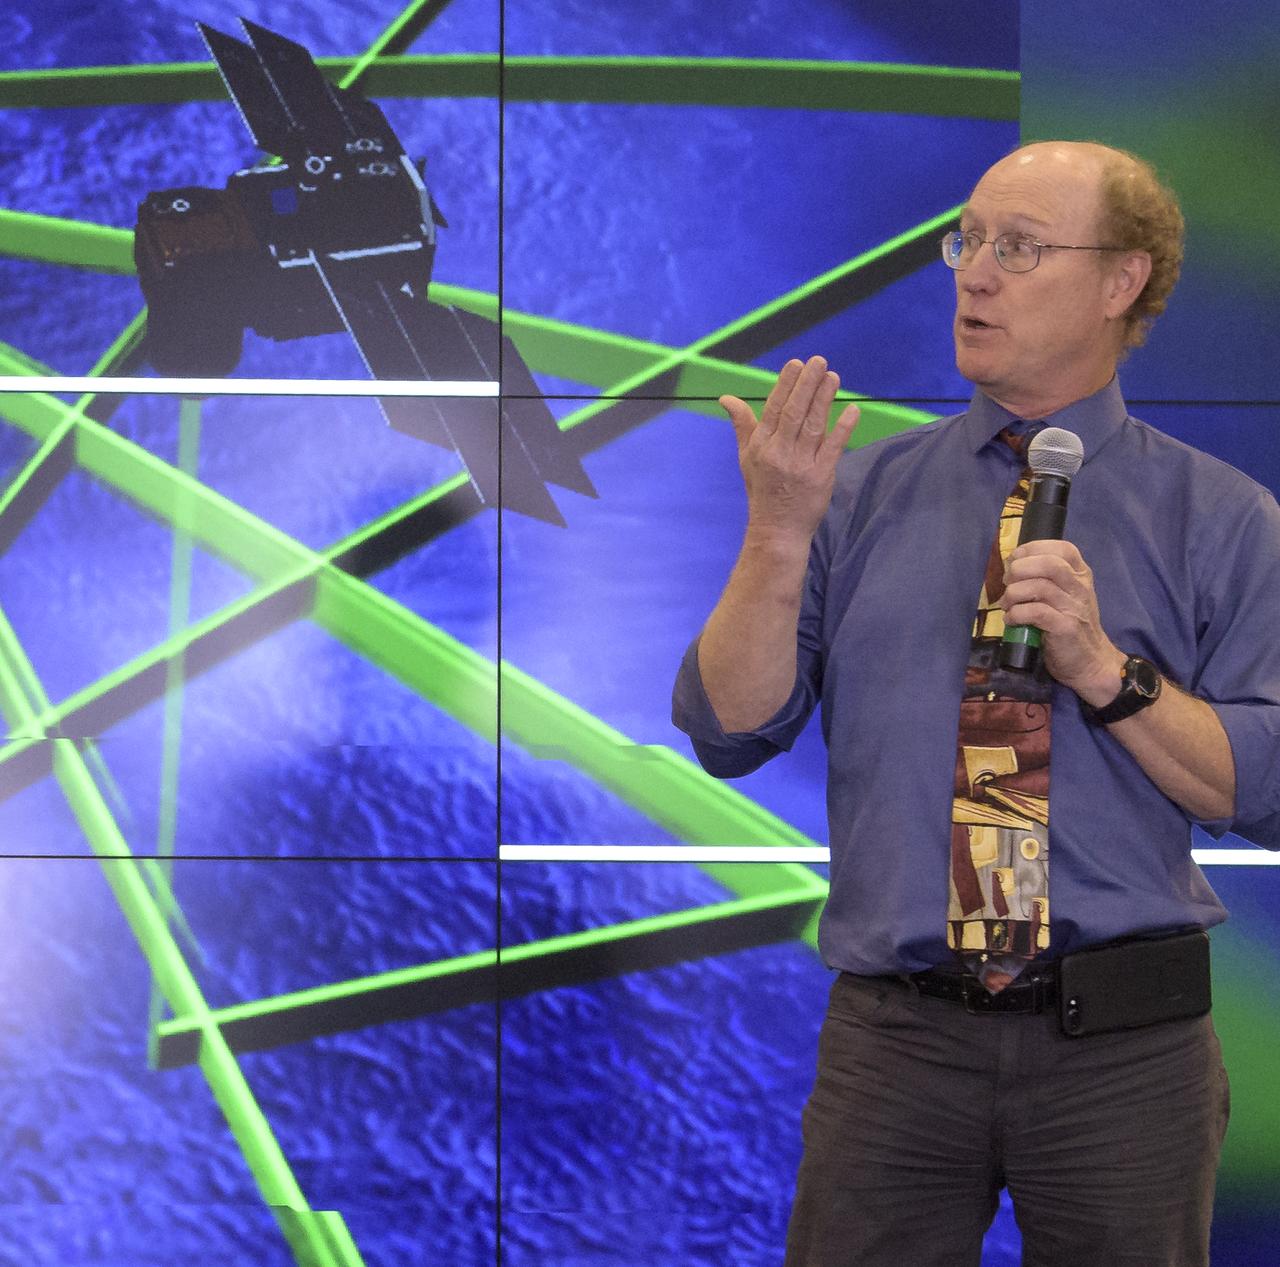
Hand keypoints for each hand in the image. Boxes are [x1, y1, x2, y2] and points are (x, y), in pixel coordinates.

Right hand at [720, 356, 859, 543]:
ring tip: (833, 377)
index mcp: (762, 446)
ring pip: (814, 426)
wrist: (777, 529)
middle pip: (794, 413)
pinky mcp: (820, 477)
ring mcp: (800, 465)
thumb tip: (726, 398)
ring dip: (824, 399)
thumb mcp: (746, 457)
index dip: (786, 385)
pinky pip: (833, 448)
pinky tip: (852, 409)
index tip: (796, 364)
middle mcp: (779, 453)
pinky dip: (843, 428)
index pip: (774, 409)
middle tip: (819, 361)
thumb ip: (742, 424)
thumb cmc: (762, 489)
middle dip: (807, 385)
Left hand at [1000, 540, 1126, 702]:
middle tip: (1007, 583)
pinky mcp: (1065, 628)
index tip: (1015, 560)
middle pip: (1049, 563)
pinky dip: (1016, 614)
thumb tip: (1010, 567)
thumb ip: (1045, 579)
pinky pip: (1035, 613)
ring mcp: (1074, 607)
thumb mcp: (1064, 596)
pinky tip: (1011, 620)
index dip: (1033, 549)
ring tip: (1006, 604)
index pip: (1062, 548)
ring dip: (1014, 593)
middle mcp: (1080, 587)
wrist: (1091, 661)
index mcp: (1081, 575)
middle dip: (1020, 569)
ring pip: (1039, 587)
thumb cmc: (1070, 624)